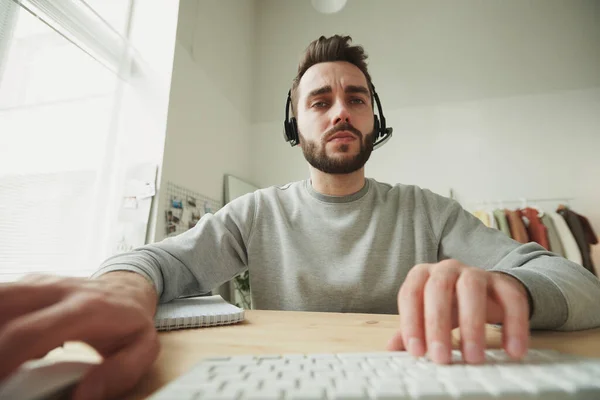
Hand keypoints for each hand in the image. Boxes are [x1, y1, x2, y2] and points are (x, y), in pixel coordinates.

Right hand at [0, 272, 159, 399]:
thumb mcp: (143, 349)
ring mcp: (42, 285)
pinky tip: (11, 347)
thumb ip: (120, 372)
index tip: (1, 383)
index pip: (31, 332)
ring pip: (0, 298)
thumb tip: (84, 395)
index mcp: (87, 309)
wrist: (129, 289)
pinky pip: (4, 303)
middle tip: (1, 372)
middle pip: (4, 303)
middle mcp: (60, 290)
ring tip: (7, 358)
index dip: (5, 358)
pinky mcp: (29, 286)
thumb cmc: (131, 322)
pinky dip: (1, 325)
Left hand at [387, 259, 529, 363]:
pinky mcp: (504, 283)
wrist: (486, 292)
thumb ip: (411, 330)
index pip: (410, 294)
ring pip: (471, 289)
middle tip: (441, 358)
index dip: (411, 323)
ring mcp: (476, 272)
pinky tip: (512, 350)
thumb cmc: (449, 305)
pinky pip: (511, 299)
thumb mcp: (427, 316)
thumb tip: (391, 349)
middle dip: (437, 324)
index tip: (416, 352)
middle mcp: (446, 268)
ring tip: (473, 357)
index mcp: (422, 275)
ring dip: (472, 324)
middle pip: (438, 288)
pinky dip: (513, 325)